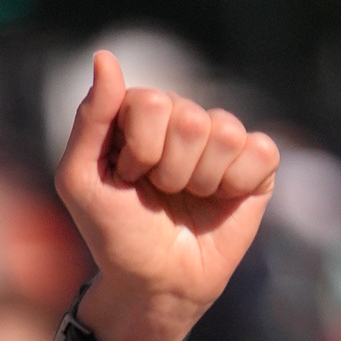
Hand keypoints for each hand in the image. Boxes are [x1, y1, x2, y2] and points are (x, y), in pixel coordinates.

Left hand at [55, 49, 279, 340]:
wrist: (154, 283)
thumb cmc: (115, 234)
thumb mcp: (80, 180)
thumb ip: (89, 118)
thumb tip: (104, 57)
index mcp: (142, 112)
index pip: (152, 102)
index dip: (138, 151)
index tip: (127, 178)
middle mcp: (184, 117)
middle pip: (189, 118)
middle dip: (169, 170)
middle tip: (160, 194)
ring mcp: (222, 139)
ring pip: (224, 134)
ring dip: (200, 180)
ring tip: (187, 199)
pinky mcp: (257, 165)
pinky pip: (260, 151)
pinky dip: (237, 184)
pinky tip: (221, 199)